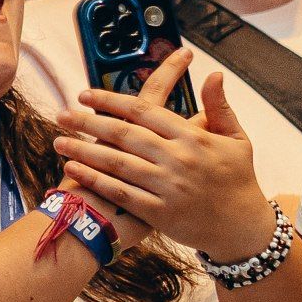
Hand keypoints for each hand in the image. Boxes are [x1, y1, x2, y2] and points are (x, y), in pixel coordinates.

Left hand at [55, 54, 276, 263]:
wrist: (243, 228)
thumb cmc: (238, 179)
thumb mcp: (236, 139)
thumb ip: (219, 106)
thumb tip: (213, 74)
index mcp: (194, 137)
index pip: (144, 111)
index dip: (111, 100)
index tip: (85, 94)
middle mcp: (178, 159)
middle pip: (123, 134)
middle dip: (87, 122)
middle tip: (61, 114)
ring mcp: (167, 187)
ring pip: (116, 163)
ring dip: (83, 150)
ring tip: (58, 141)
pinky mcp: (159, 212)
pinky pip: (119, 192)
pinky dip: (94, 180)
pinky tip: (72, 170)